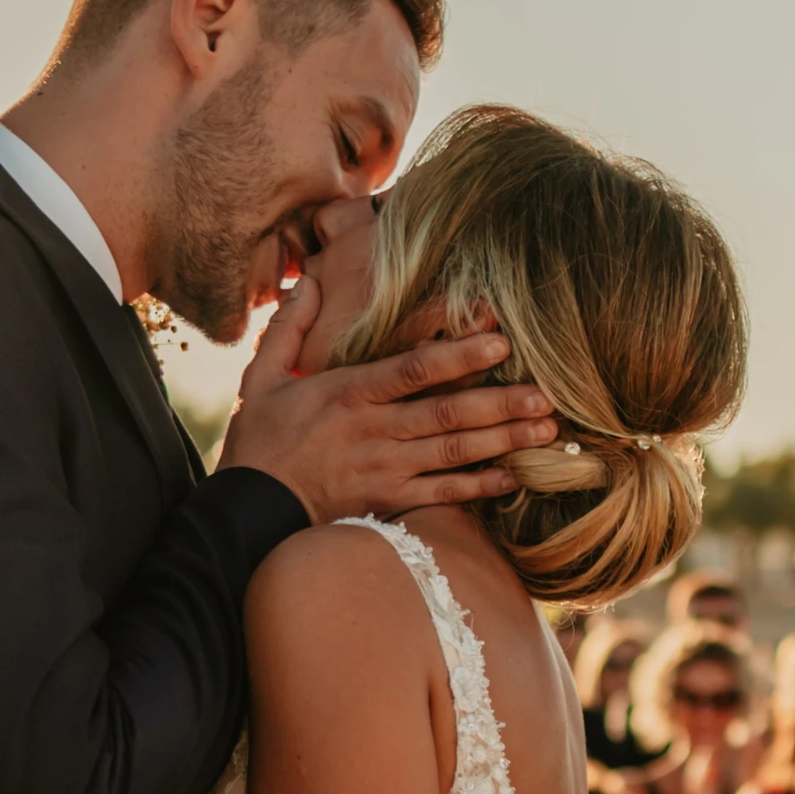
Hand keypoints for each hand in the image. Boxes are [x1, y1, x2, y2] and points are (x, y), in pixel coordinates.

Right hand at [217, 291, 553, 521]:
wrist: (247, 510)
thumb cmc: (260, 441)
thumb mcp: (262, 376)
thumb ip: (290, 328)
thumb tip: (309, 282)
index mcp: (347, 392)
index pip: (411, 367)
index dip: (457, 354)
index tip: (498, 341)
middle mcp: (372, 429)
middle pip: (446, 412)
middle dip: (499, 402)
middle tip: (546, 393)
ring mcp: (383, 468)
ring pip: (453, 452)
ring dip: (503, 441)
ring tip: (547, 431)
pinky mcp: (387, 501)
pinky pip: (442, 495)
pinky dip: (479, 488)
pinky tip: (513, 477)